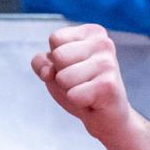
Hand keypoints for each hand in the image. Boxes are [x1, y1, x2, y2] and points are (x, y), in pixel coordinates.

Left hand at [31, 23, 139, 140]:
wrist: (106, 116)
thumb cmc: (80, 86)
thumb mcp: (55, 69)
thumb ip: (41, 63)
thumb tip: (47, 72)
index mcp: (92, 32)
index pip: (55, 39)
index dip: (56, 59)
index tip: (74, 67)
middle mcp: (104, 43)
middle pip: (58, 56)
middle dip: (61, 75)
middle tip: (79, 82)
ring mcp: (108, 63)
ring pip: (62, 77)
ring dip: (68, 90)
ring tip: (85, 91)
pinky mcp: (108, 85)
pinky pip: (72, 95)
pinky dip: (77, 102)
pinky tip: (92, 101)